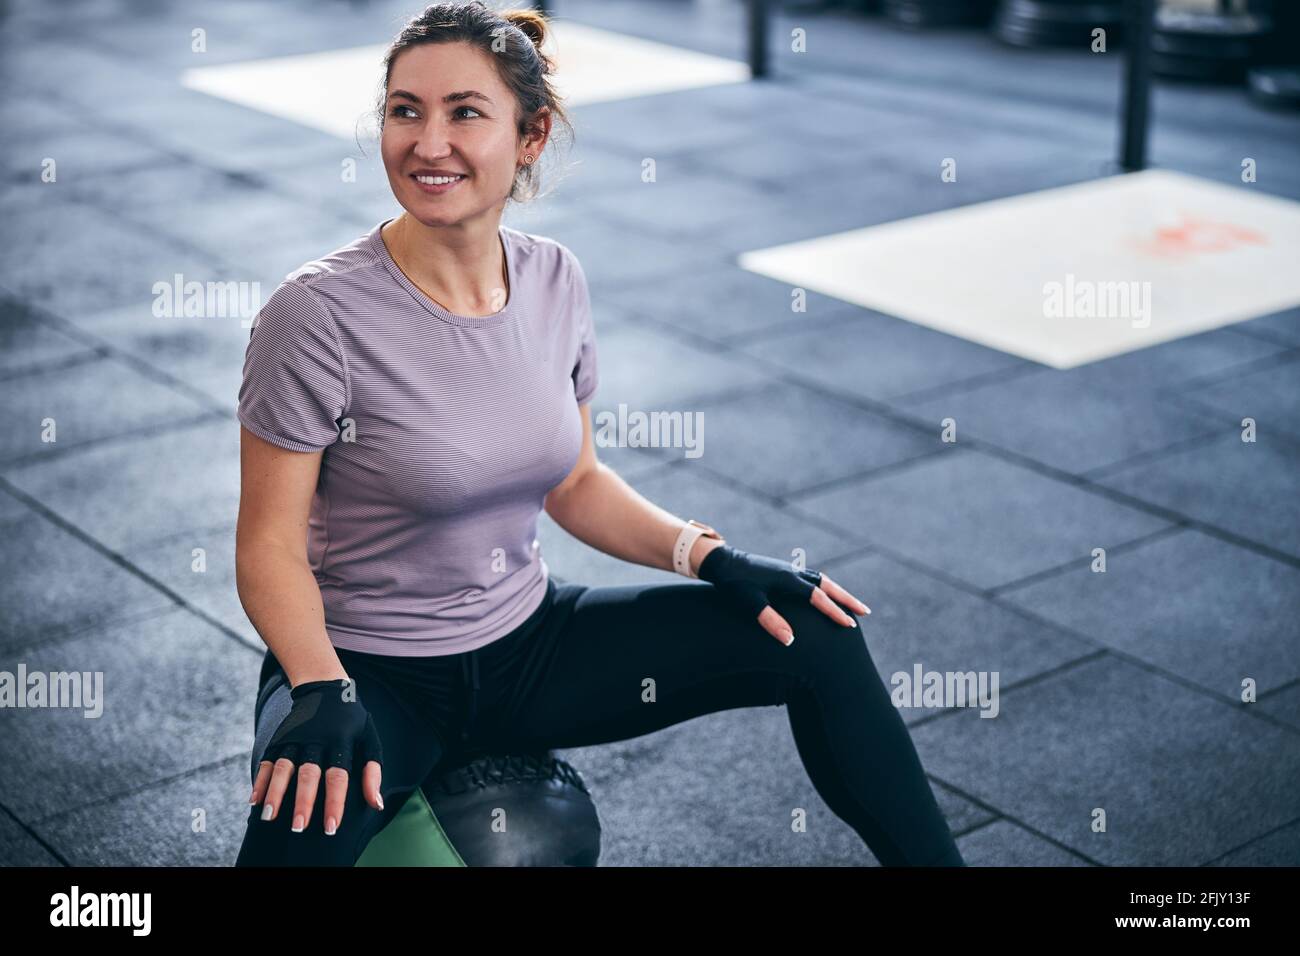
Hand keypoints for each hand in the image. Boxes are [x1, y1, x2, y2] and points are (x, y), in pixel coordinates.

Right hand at [249, 678, 384, 835]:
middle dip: (303, 801)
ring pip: (284, 767)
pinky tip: (254, 801)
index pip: (338, 775)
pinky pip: (268, 760)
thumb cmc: (351, 720)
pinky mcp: (280, 737)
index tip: (331, 827)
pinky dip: (261, 781)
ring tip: (268, 817)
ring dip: (276, 793)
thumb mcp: (369, 738)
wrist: (324, 685)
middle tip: (299, 827)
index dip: (335, 802)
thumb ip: (372, 771)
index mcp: (341, 740)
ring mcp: (295, 737)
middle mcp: (317, 739)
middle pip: (309, 773)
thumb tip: (377, 805)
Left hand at [696, 545, 869, 645]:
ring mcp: (788, 570)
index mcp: (788, 580)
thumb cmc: (734, 585)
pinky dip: (824, 587)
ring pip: (821, 580)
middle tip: (865, 612)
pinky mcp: (783, 571)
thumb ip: (770, 621)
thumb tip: (791, 641)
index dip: (835, 612)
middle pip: (827, 586)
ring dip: (838, 592)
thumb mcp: (750, 604)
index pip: (818, 598)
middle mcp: (792, 573)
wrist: (721, 562)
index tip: (851, 624)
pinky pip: (811, 579)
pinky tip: (825, 594)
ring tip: (852, 605)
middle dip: (847, 600)